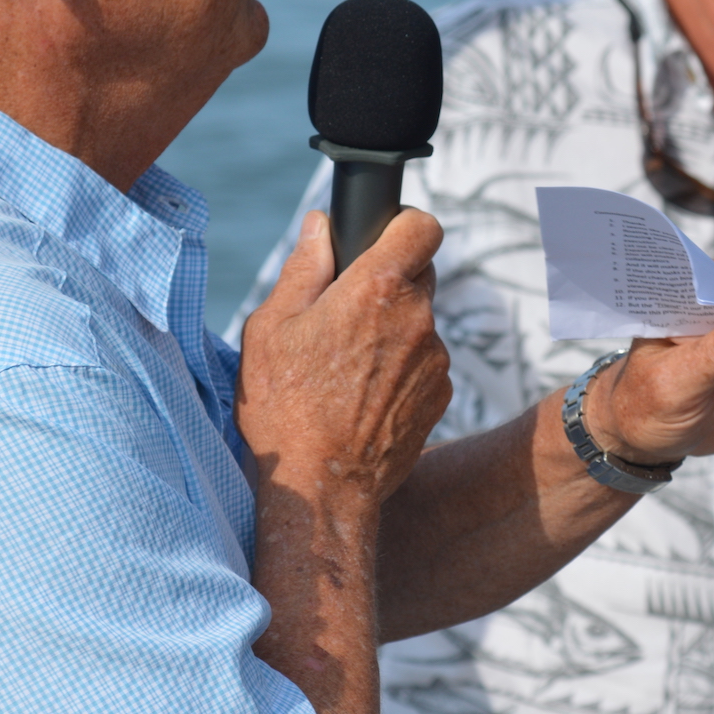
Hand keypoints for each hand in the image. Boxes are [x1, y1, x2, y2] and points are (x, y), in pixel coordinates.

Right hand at [236, 208, 451, 503]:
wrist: (323, 487)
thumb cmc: (286, 408)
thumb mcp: (271, 329)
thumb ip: (303, 269)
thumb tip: (320, 226)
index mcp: (376, 290)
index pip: (422, 227)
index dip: (401, 227)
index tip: (378, 243)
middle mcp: (418, 319)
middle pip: (421, 274)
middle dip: (389, 283)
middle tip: (346, 314)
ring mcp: (436, 360)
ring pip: (422, 323)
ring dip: (394, 331)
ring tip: (347, 368)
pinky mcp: (442, 396)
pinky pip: (426, 364)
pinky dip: (402, 370)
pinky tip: (364, 397)